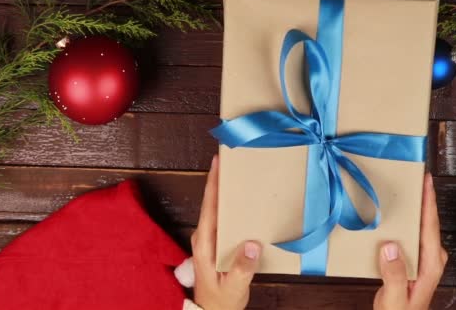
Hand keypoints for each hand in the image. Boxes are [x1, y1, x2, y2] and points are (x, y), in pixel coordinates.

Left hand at [191, 155, 261, 309]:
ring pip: (216, 208)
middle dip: (219, 180)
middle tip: (231, 160)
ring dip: (224, 191)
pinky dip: (229, 204)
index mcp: (204, 244)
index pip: (208, 208)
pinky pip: (222, 217)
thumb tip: (252, 245)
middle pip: (211, 202)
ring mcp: (208, 239)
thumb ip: (241, 268)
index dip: (212, 184)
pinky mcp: (215, 242)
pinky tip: (241, 199)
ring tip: (237, 173)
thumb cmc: (221, 302)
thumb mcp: (233, 288)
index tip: (217, 164)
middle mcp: (203, 237)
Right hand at [373, 173, 447, 309]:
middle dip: (422, 198)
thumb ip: (393, 275)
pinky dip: (406, 219)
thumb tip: (390, 246)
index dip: (429, 201)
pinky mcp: (415, 258)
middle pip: (428, 221)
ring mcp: (425, 257)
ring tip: (403, 188)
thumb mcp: (394, 298)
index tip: (426, 180)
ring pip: (421, 226)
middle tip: (412, 176)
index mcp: (431, 264)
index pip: (431, 226)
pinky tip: (394, 213)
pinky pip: (412, 233)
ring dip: (414, 207)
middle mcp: (432, 256)